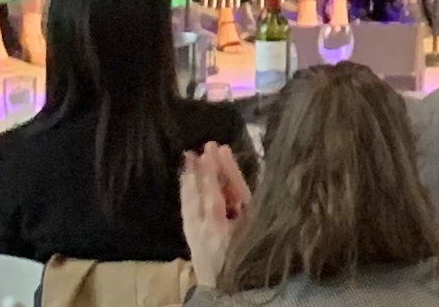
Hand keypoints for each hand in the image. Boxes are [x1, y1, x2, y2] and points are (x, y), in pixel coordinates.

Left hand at [177, 142, 250, 288]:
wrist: (228, 292)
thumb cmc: (246, 258)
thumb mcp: (253, 229)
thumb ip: (246, 206)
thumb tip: (242, 186)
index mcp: (227, 225)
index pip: (222, 190)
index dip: (222, 170)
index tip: (219, 149)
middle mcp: (208, 227)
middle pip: (204, 192)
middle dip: (204, 169)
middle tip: (205, 147)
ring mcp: (196, 233)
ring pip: (191, 200)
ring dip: (191, 178)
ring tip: (190, 158)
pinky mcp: (191, 238)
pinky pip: (186, 210)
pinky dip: (186, 194)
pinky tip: (186, 183)